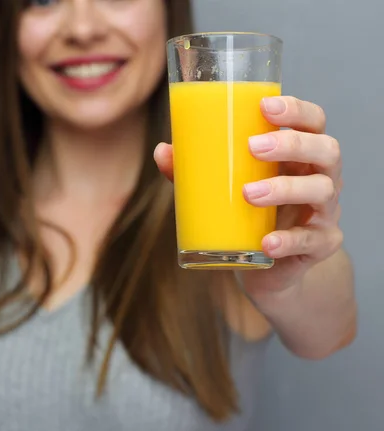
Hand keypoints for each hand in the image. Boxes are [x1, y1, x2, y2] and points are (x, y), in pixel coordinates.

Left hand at [154, 96, 343, 294]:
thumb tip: (162, 151)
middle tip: (253, 147)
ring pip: (322, 191)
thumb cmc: (248, 212)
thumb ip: (195, 170)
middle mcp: (320, 177)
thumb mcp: (222, 187)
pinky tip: (268, 242)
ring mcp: (324, 212)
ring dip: (285, 189)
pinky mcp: (321, 245)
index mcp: (300, 155)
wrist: (267, 266)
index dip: (296, 110)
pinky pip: (314, 240)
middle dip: (292, 144)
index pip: (313, 122)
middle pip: (326, 149)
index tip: (265, 106)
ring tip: (249, 194)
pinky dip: (290, 240)